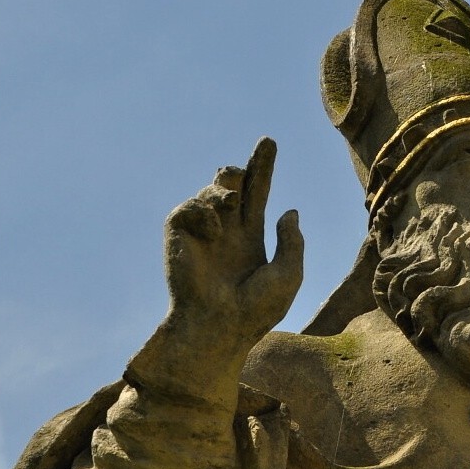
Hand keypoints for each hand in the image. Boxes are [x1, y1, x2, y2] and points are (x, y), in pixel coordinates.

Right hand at [162, 137, 303, 353]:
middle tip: (246, 171)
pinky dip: (205, 212)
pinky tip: (214, 233)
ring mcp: (201, 233)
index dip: (263, 169)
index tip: (269, 142)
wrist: (218, 326)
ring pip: (212, 190)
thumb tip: (289, 211)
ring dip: (224, 188)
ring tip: (230, 202)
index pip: (257, 195)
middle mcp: (226, 232)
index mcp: (250, 238)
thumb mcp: (288, 274)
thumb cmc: (255, 310)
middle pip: (233, 185)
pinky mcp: (178, 235)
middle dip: (243, 169)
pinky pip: (190, 207)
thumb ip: (291, 242)